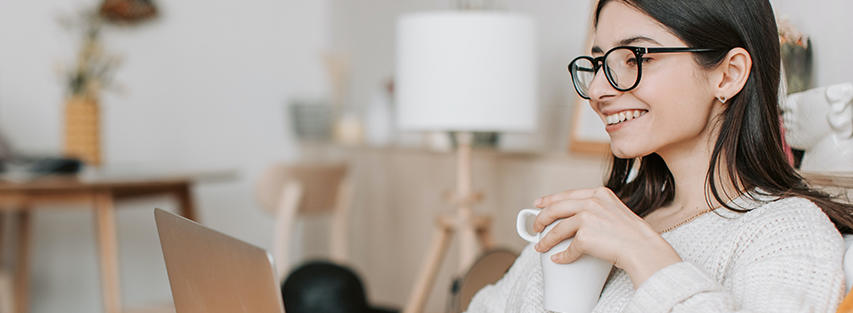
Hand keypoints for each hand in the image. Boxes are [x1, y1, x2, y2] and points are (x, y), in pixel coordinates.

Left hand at [532, 187, 681, 286]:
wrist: (643, 248)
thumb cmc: (633, 235)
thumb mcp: (616, 211)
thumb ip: (598, 209)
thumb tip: (577, 219)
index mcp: (599, 194)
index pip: (568, 194)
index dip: (550, 199)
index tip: (538, 204)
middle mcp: (592, 202)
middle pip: (556, 208)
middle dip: (541, 218)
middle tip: (535, 227)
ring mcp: (587, 217)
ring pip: (557, 229)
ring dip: (546, 240)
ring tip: (540, 247)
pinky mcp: (585, 236)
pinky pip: (568, 248)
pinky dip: (562, 256)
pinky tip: (559, 259)